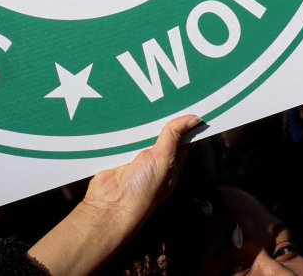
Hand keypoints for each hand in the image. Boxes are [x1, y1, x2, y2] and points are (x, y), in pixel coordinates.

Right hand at [28, 114, 202, 274]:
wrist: (109, 206)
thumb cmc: (142, 191)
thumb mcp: (164, 160)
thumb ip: (174, 137)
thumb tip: (193, 119)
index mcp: (171, 164)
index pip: (182, 138)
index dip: (185, 122)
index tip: (186, 102)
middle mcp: (154, 161)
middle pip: (160, 132)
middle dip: (160, 119)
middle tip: (161, 96)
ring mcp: (135, 158)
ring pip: (140, 132)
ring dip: (139, 123)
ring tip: (141, 101)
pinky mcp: (118, 155)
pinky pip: (122, 136)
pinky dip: (122, 127)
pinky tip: (124, 115)